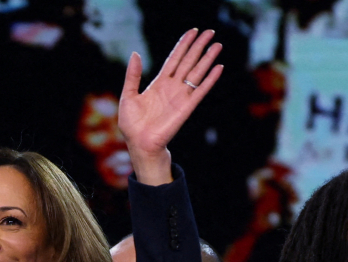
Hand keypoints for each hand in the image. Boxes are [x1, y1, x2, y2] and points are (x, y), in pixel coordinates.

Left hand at [118, 28, 222, 185]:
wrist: (139, 144)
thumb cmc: (132, 124)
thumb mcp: (128, 95)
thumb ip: (133, 75)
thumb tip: (136, 53)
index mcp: (159, 83)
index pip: (174, 59)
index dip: (183, 45)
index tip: (193, 32)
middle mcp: (172, 87)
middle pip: (188, 61)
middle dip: (199, 46)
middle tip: (210, 32)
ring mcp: (180, 97)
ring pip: (197, 73)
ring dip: (207, 59)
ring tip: (217, 45)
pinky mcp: (186, 107)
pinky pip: (200, 91)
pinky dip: (210, 80)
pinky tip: (218, 67)